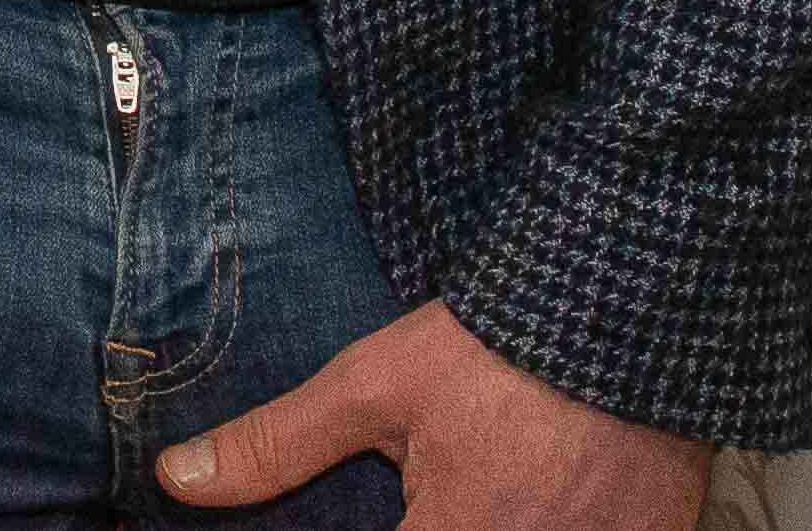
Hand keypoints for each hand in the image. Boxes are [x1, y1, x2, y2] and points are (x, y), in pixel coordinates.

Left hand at [157, 302, 706, 528]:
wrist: (631, 302)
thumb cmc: (497, 347)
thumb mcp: (375, 387)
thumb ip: (278, 447)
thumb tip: (180, 480)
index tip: (377, 512)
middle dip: (431, 523)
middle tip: (425, 492)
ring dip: (482, 521)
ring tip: (476, 484)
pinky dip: (547, 522)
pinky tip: (530, 493)